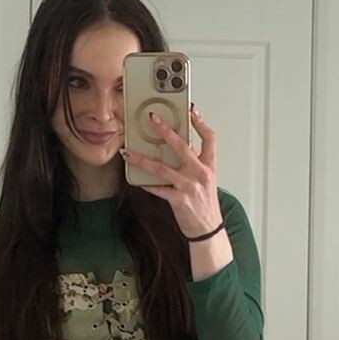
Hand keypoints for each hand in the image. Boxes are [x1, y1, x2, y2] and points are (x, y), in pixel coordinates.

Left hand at [121, 103, 221, 238]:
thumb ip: (195, 163)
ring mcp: (189, 186)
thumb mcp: (206, 180)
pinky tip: (135, 179)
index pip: (209, 138)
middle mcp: (200, 173)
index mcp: (209, 166)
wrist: (208, 229)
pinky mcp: (179, 200)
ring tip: (128, 153)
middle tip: (152, 118)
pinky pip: (158, 189)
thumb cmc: (205, 204)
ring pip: (162, 168)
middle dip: (166, 130)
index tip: (191, 110)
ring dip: (142, 160)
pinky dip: (146, 183)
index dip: (200, 122)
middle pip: (182, 146)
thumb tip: (181, 147)